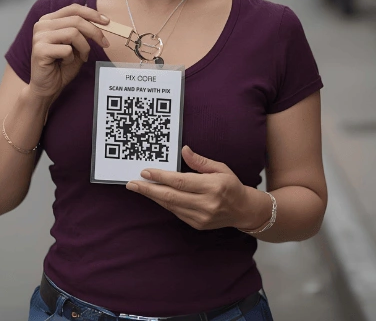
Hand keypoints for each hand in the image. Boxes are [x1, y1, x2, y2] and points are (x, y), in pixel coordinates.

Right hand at [29, 4, 110, 100]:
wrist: (47, 88)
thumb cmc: (62, 67)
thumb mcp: (76, 45)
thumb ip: (83, 32)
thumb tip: (102, 21)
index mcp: (49, 20)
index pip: (73, 8)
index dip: (92, 13)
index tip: (107, 21)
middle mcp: (42, 25)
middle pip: (76, 20)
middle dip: (95, 32)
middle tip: (105, 44)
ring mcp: (39, 36)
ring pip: (73, 33)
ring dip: (84, 48)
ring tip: (81, 57)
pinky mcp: (40, 50)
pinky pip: (66, 49)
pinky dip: (72, 58)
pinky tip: (65, 63)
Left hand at [126, 146, 258, 230]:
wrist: (243, 210)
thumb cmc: (231, 185)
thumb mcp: (220, 168)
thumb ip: (200, 161)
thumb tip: (184, 150)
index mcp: (213, 186)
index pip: (180, 181)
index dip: (160, 177)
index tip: (145, 172)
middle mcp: (206, 203)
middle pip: (171, 196)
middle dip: (148, 189)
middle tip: (131, 184)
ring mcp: (201, 217)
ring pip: (171, 205)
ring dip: (153, 196)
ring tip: (139, 188)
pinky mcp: (197, 224)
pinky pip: (176, 212)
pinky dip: (164, 203)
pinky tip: (155, 195)